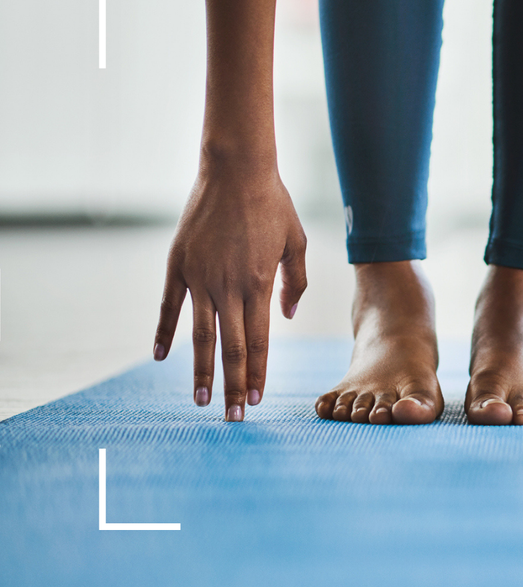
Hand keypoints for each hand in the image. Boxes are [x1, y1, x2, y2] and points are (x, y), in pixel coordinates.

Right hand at [153, 165, 306, 420]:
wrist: (235, 169)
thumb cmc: (273, 204)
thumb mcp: (297, 241)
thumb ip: (296, 281)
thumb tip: (285, 315)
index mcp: (260, 284)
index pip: (260, 341)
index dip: (259, 373)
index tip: (259, 399)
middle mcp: (228, 286)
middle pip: (231, 348)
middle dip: (234, 385)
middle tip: (234, 417)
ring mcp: (199, 277)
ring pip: (199, 336)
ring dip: (201, 371)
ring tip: (201, 401)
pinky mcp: (177, 265)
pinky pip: (169, 307)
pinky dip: (164, 333)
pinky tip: (161, 358)